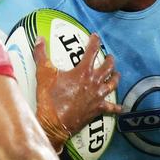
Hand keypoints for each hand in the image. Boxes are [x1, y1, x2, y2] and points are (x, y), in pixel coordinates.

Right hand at [33, 33, 120, 150]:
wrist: (54, 123)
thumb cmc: (50, 98)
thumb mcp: (43, 74)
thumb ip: (41, 55)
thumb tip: (39, 39)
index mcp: (83, 71)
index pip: (92, 51)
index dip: (95, 42)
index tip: (96, 36)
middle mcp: (94, 82)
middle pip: (108, 67)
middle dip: (110, 60)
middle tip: (109, 57)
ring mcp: (98, 96)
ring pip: (113, 84)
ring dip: (116, 78)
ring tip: (117, 74)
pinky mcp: (98, 109)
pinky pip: (111, 108)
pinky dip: (116, 107)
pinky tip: (121, 108)